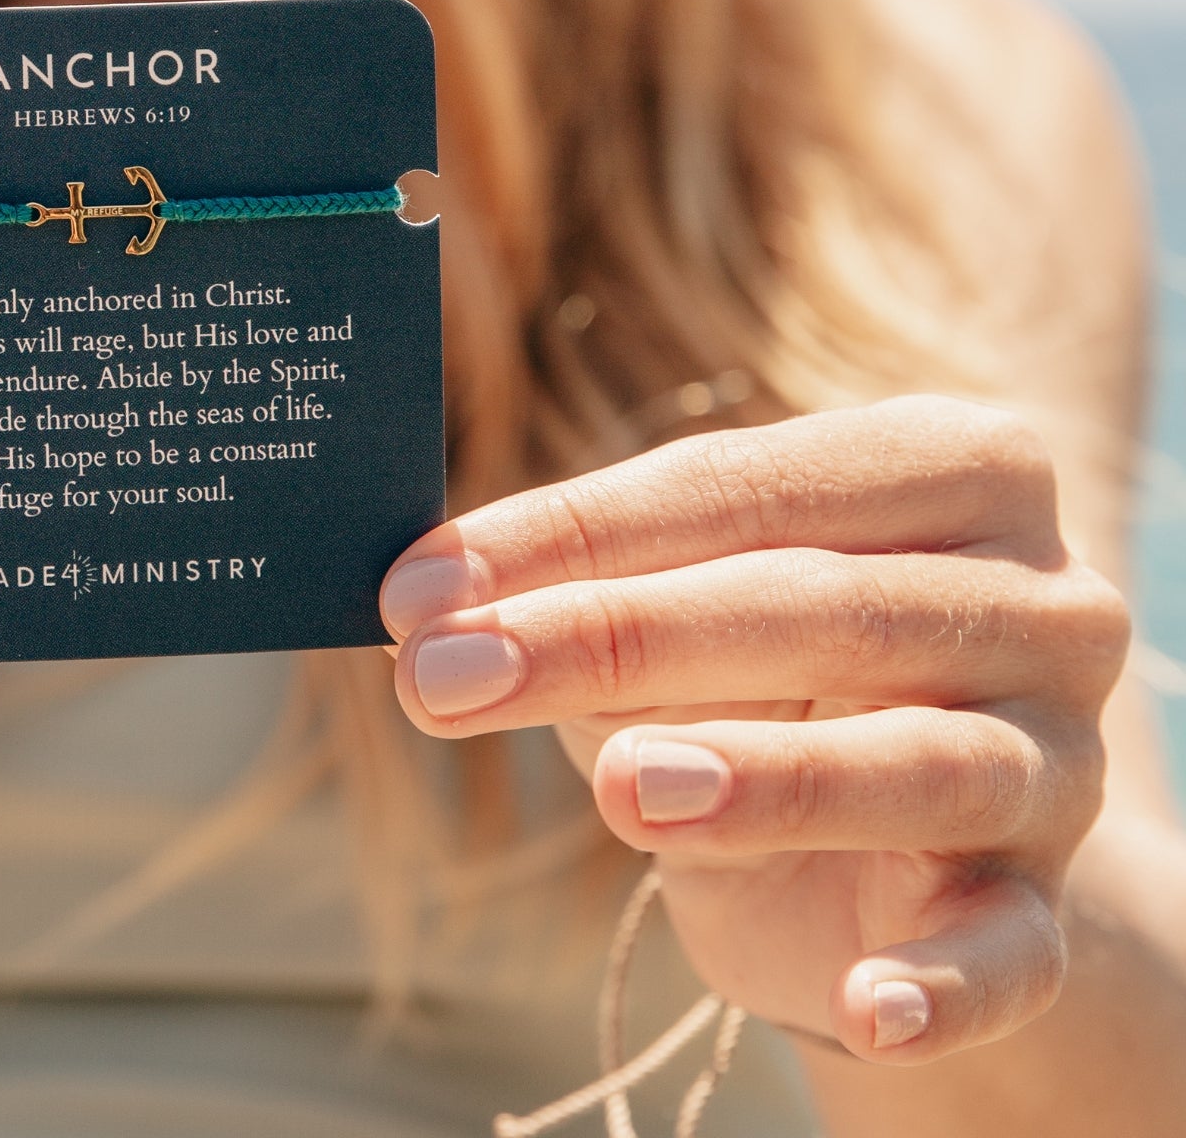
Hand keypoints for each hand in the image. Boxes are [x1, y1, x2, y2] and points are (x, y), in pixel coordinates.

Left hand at [380, 400, 1130, 1063]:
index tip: (419, 588)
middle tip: (447, 677)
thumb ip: (581, 588)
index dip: (569, 534)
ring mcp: (1057, 759)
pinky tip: (865, 1008)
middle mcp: (1038, 598)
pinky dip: (940, 985)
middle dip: (613, 639)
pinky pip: (1009, 952)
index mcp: (953, 468)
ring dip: (766, 780)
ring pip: (917, 763)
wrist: (905, 842)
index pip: (742, 483)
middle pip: (818, 607)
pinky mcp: (1051, 912)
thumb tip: (423, 603)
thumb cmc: (762, 672)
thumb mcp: (675, 610)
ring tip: (623, 790)